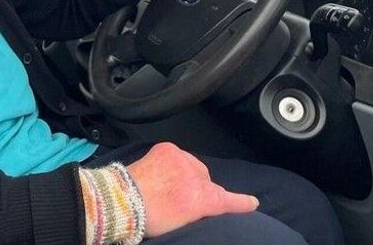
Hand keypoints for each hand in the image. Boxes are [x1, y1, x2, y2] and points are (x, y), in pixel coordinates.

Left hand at [126, 142, 257, 237]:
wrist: (121, 198)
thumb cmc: (149, 217)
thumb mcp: (182, 222)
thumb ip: (199, 212)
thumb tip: (208, 206)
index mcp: (201, 199)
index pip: (226, 199)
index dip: (240, 202)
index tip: (251, 203)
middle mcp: (195, 177)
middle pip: (207, 182)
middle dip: (200, 189)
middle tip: (181, 199)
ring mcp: (181, 160)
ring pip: (195, 168)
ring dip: (188, 174)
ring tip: (168, 187)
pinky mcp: (168, 149)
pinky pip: (180, 157)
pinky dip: (176, 163)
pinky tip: (163, 174)